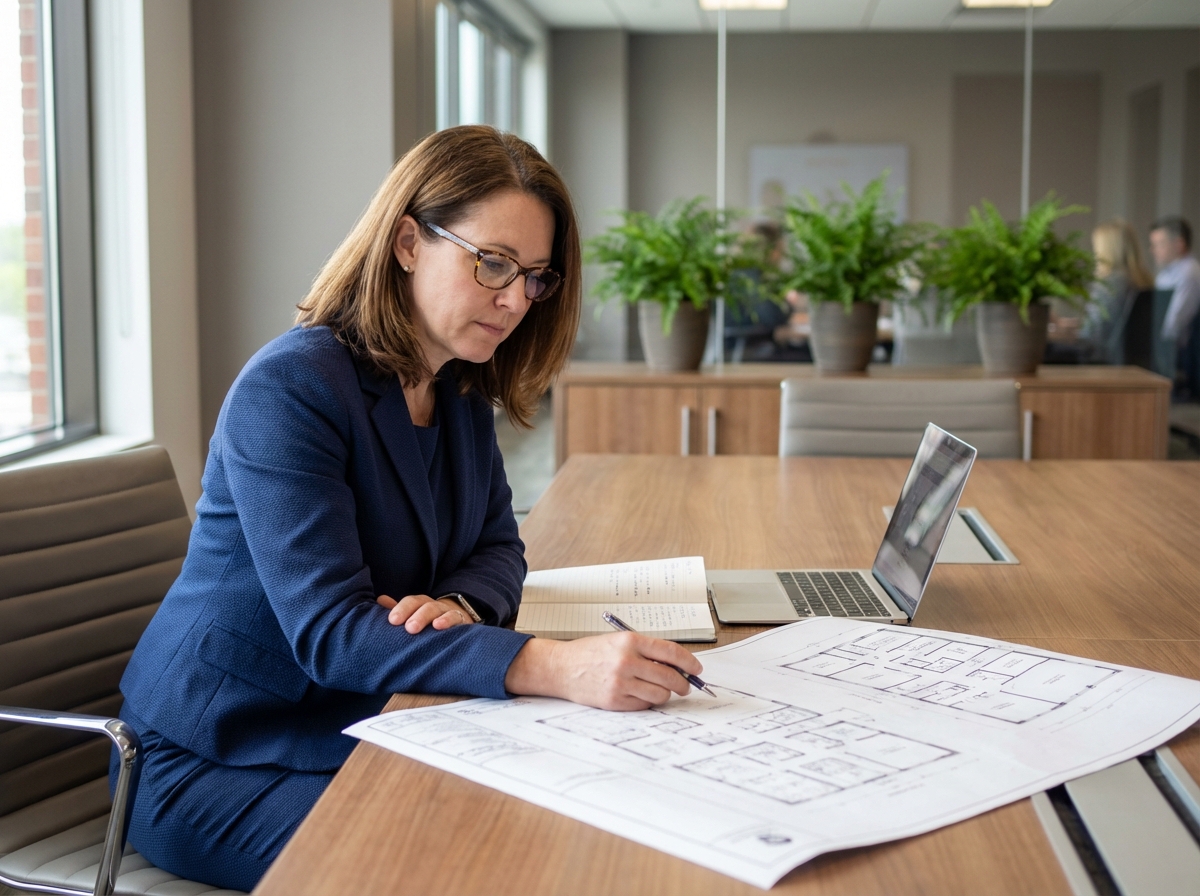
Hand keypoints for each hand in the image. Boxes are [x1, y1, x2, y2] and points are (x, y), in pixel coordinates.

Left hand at [376, 594, 473, 632]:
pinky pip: (455, 618)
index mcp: (421, 603)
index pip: (411, 602)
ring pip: (436, 610)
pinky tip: (439, 626)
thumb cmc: (430, 619)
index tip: (392, 620)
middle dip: (414, 614)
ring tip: (416, 628)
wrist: (460, 617)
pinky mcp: (461, 620)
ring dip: (426, 617)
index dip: (401, 609)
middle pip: (423, 605)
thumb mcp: (414, 614)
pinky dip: (447, 621)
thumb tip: (380, 599)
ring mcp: (447, 612)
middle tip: (407, 628)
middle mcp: (433, 605)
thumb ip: (398, 609)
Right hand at [503, 633, 703, 710]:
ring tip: (658, 690)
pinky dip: (647, 703)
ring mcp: (621, 683)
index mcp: (630, 641)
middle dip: (683, 684)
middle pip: (670, 677)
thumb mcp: (619, 641)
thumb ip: (647, 651)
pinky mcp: (615, 701)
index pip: (672, 653)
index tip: (697, 669)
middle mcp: (627, 661)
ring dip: (664, 695)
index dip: (690, 663)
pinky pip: (644, 706)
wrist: (562, 668)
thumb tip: (678, 666)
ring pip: (660, 695)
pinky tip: (639, 695)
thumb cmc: (590, 653)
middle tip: (685, 686)